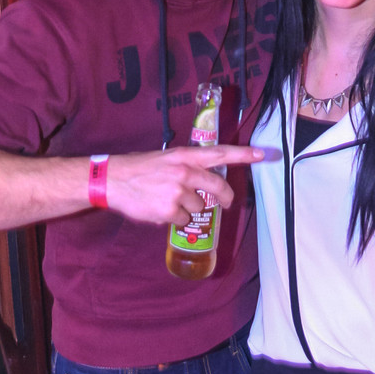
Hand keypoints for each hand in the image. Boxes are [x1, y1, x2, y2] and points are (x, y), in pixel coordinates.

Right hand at [106, 144, 264, 224]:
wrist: (112, 180)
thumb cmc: (138, 169)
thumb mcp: (165, 158)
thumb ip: (186, 166)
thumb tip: (204, 179)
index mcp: (184, 156)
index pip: (220, 153)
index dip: (243, 154)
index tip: (261, 154)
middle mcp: (185, 172)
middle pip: (217, 187)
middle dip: (225, 197)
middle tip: (226, 202)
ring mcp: (178, 192)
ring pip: (199, 207)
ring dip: (189, 208)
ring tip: (168, 201)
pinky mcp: (170, 211)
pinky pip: (183, 220)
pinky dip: (175, 219)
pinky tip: (159, 209)